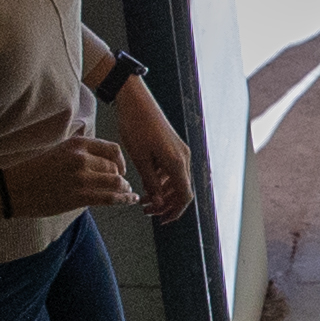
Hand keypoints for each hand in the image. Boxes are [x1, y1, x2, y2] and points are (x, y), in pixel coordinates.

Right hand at [0, 129, 133, 221]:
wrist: (13, 188)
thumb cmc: (34, 170)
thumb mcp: (58, 149)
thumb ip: (80, 151)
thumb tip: (101, 158)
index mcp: (77, 144)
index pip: (112, 149)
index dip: (121, 161)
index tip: (121, 168)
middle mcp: (81, 158)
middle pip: (115, 168)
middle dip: (122, 178)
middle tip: (123, 185)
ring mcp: (81, 178)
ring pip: (116, 183)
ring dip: (125, 190)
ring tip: (128, 194)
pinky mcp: (79, 196)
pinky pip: (109, 198)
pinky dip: (123, 200)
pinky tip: (129, 201)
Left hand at [107, 78, 197, 224]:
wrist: (135, 101)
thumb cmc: (136, 126)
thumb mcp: (140, 159)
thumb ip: (151, 183)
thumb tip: (158, 203)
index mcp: (176, 162)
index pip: (184, 196)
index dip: (174, 211)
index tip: (160, 219)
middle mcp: (183, 157)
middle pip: (182, 190)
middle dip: (166, 204)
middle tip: (147, 211)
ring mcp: (180, 151)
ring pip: (177, 181)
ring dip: (163, 194)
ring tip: (144, 199)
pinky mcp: (174, 147)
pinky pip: (172, 170)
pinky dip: (162, 181)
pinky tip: (147, 183)